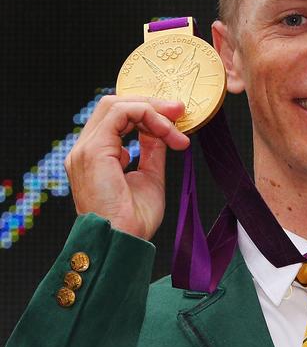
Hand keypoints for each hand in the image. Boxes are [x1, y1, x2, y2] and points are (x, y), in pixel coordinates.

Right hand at [64, 96, 189, 239]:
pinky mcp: (94, 150)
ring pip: (117, 105)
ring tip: (176, 125)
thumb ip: (152, 150)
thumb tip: (162, 131)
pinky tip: (167, 132)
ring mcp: (86, 149)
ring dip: (152, 110)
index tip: (177, 120)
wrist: (123, 242)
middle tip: (180, 111)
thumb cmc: (134, 221)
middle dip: (151, 105)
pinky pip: (121, 113)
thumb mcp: (150, 176)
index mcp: (96, 157)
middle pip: (116, 106)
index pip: (118, 119)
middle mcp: (86, 150)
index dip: (148, 113)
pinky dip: (147, 116)